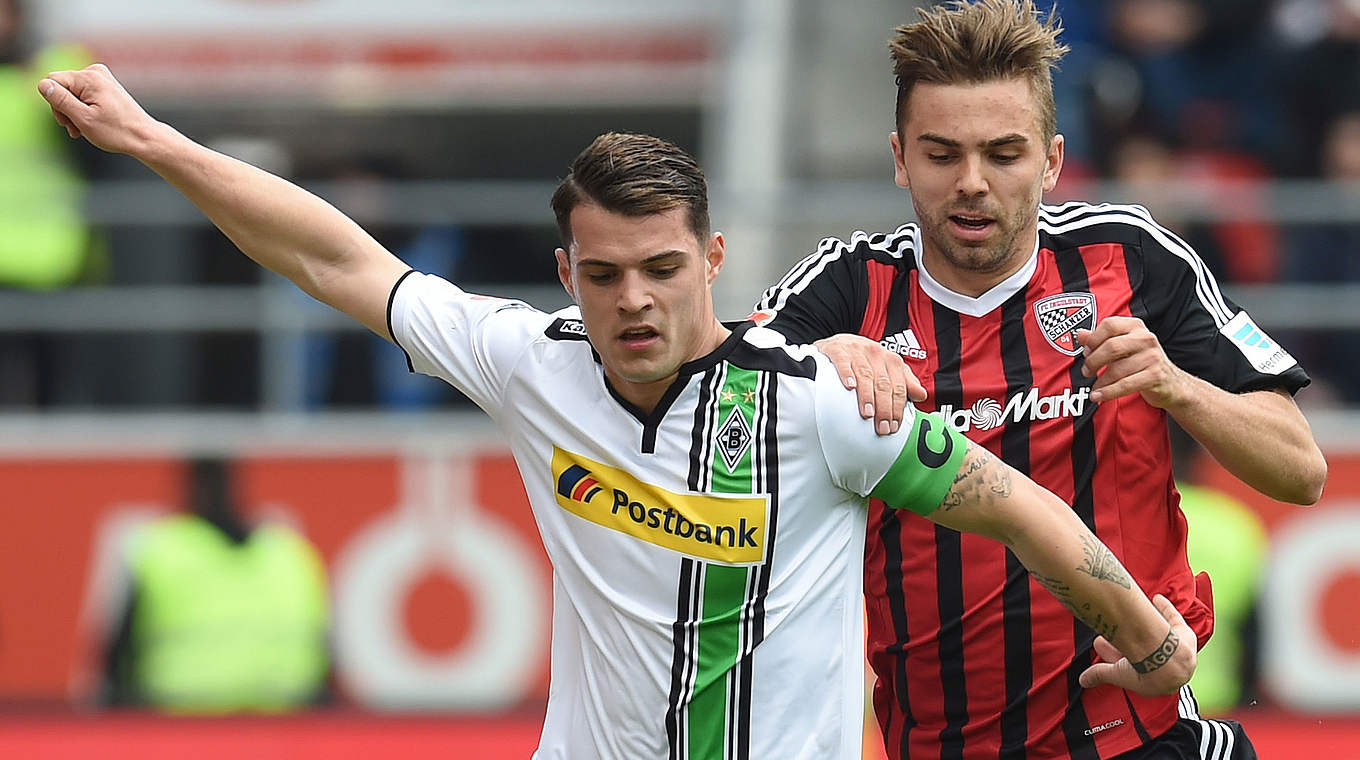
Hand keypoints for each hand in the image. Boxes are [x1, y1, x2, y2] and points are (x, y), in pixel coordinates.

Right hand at [37, 64, 161, 155]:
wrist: (144, 137)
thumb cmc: (117, 131)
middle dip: (64, 109)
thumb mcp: (83, 118)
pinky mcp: (104, 85)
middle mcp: (95, 71)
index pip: (52, 82)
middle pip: (61, 86)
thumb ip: (61, 100)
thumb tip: (42, 84)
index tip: (67, 122)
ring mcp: (101, 77)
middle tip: (76, 129)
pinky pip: (82, 94)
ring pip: (70, 92)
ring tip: (83, 129)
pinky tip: (89, 123)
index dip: (54, 104)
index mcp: (89, 77)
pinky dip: (82, 108)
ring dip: (73, 111)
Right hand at [813, 333, 925, 434]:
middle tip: (882, 427)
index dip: (898, 408)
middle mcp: (876, 354)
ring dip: (868, 396)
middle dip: (884, 408)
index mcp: (891, 360)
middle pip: (883, 384)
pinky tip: (849, 387)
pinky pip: (843, 362)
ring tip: (868, 414)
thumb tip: (922, 395)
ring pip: (865, 375)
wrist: (840, 341)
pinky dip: (847, 374)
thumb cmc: (865, 358)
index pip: (899, 387)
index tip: (894, 426)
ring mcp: (857, 351)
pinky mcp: (838, 350)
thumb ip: (905, 381)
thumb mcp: (887, 367)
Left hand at [1076, 316, 1188, 407]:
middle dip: (1093, 362)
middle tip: (1086, 372)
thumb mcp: (1122, 347)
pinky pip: (1125, 384)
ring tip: (1094, 387)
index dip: (1093, 339)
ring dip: (1100, 381)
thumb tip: (1080, 334)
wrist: (1172, 382)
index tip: (1086, 352)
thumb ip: (1100, 340)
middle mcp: (1145, 338)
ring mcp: (1152, 356)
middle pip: (1111, 347)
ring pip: (1117, 369)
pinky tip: (1099, 396)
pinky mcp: (1155, 375)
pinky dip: (1108, 392)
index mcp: (1135, 326)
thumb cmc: (1143, 362)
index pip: (1109, 325)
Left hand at [1078, 595, 1197, 695]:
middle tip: (1108, 632)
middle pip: (1144, 651)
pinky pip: (1175, 621)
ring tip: (1128, 615)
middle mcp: (1168, 665)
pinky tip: (1157, 599)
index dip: (1117, 657)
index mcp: (1155, 680)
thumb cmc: (1146, 671)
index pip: (1134, 668)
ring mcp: (1178, 649)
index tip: (1103, 645)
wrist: (1169, 662)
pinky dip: (1166, 609)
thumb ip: (1100, 674)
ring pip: (1161, 636)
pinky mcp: (1185, 635)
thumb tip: (1082, 681)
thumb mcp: (1118, 673)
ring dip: (1145, 627)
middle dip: (1125, 642)